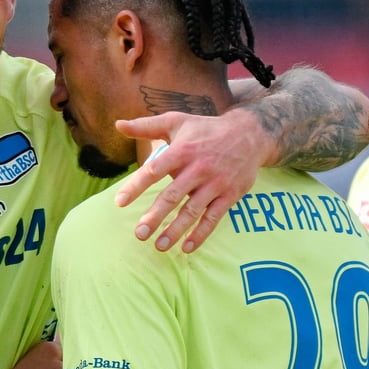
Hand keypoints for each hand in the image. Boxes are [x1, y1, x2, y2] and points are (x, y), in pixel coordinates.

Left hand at [115, 110, 265, 252]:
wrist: (250, 134)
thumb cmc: (205, 129)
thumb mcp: (176, 121)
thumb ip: (146, 126)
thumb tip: (118, 125)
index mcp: (182, 150)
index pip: (154, 170)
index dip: (136, 186)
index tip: (120, 202)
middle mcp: (198, 168)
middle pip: (173, 196)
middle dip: (155, 216)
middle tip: (139, 233)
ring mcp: (216, 183)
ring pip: (192, 210)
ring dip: (175, 230)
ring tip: (159, 245)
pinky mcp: (230, 195)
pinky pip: (214, 217)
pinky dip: (201, 234)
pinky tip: (186, 248)